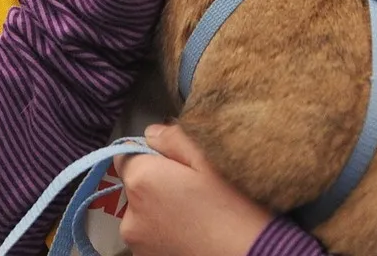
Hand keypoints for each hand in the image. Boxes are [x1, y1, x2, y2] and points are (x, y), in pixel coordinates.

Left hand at [113, 124, 272, 255]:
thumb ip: (174, 138)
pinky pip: (151, 235)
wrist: (250, 253)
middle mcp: (130, 216)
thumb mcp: (208, 158)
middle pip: (135, 186)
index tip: (178, 161)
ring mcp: (137, 245)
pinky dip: (165, 230)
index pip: (126, 155)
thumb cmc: (231, 206)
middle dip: (156, 182)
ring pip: (143, 212)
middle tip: (193, 187)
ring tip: (195, 211)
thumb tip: (151, 133)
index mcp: (142, 181)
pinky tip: (192, 230)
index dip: (151, 154)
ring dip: (160, 208)